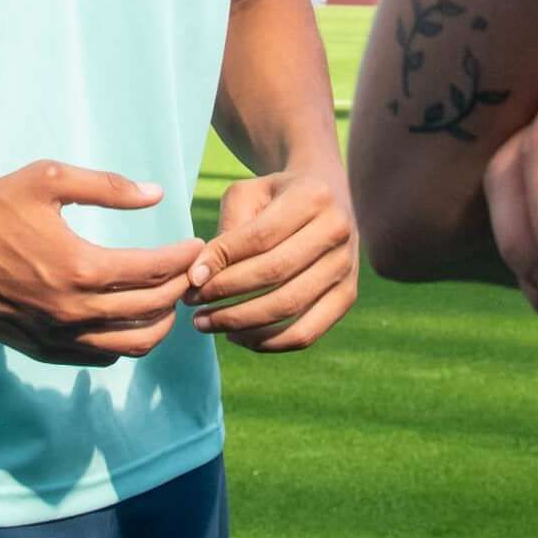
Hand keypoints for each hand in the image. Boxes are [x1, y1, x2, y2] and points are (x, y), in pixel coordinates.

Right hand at [0, 161, 211, 368]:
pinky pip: (101, 357)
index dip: (184, 258)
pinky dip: (125, 341)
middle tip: (190, 269)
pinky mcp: (42, 350)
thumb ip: (107, 186)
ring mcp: (58, 337)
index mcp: (80, 267)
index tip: (197, 244)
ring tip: (167, 297)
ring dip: (160, 323)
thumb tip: (156, 195)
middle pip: (152, 311)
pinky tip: (127, 316)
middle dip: (180, 289)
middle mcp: (74, 311)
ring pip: (133, 345)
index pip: (155, 272)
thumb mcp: (48, 179)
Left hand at [194, 164, 359, 352]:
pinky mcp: (348, 296)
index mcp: (312, 196)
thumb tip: (200, 277)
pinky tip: (237, 336)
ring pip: (290, 306)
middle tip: (191, 304)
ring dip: (241, 322)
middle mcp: (337, 230)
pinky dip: (268, 342)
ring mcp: (347, 266)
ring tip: (206, 323)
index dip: (222, 261)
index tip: (190, 278)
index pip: (260, 237)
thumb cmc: (274, 198)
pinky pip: (307, 332)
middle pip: (275, 273)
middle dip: (226, 293)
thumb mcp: (247, 195)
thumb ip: (226, 231)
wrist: (325, 198)